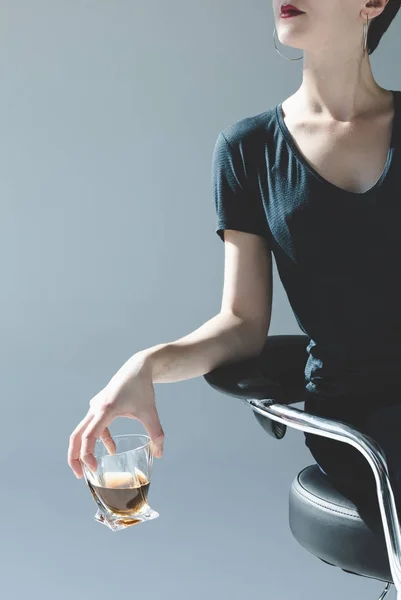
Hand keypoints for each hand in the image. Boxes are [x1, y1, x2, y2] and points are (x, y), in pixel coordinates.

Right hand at [68, 352, 163, 477]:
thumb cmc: (142, 388)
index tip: (93, 468)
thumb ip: (156, 434)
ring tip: (90, 468)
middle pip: (76, 436)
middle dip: (75, 457)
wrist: (138, 367)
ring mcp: (95, 406)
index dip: (86, 455)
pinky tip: (111, 449)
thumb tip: (160, 454)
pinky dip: (99, 439)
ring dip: (84, 450)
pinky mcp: (99, 406)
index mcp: (106, 409)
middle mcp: (95, 408)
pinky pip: (94, 426)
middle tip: (79, 476)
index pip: (88, 436)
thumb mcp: (150, 412)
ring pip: (82, 431)